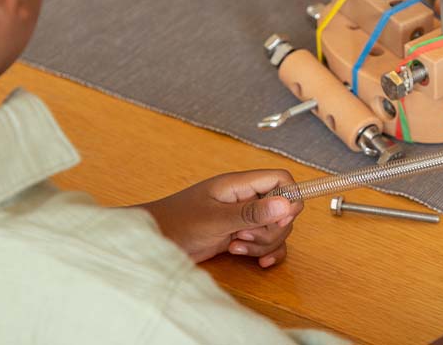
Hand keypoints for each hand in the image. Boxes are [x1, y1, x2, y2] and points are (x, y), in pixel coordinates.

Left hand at [139, 169, 302, 266]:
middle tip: (245, 236)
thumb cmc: (176, 223)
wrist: (153, 243)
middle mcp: (245, 199)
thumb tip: (287, 205)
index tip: (282, 218)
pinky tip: (257, 262)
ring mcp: (243, 219)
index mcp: (239, 185)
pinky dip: (266, 253)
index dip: (289, 197)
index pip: (280, 179)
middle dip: (272, 229)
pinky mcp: (239, 236)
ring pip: (275, 229)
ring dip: (264, 243)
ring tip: (236, 246)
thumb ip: (251, 213)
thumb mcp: (215, 219)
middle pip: (283, 209)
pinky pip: (267, 244)